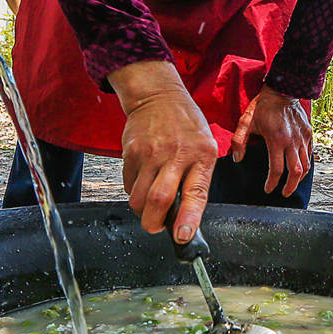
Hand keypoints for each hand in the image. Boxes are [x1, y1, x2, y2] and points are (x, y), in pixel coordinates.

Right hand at [114, 68, 216, 243]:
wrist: (158, 96)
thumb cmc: (186, 126)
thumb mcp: (205, 147)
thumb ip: (197, 179)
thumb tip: (185, 216)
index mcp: (201, 156)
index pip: (195, 193)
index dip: (188, 218)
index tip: (182, 236)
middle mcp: (175, 155)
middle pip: (158, 200)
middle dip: (154, 223)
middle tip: (155, 227)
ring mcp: (150, 153)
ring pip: (138, 198)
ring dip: (142, 210)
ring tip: (149, 203)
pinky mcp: (131, 152)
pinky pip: (127, 185)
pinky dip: (134, 191)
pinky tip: (143, 180)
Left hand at [230, 86, 311, 196]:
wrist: (283, 89)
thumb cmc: (262, 106)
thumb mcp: (246, 121)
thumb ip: (239, 141)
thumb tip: (237, 160)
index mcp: (276, 140)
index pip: (277, 169)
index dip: (272, 183)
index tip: (268, 190)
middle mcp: (292, 141)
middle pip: (296, 171)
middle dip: (290, 186)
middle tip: (284, 194)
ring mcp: (303, 137)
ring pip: (306, 165)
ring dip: (299, 178)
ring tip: (292, 184)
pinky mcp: (309, 133)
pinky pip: (310, 154)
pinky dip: (306, 164)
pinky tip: (299, 169)